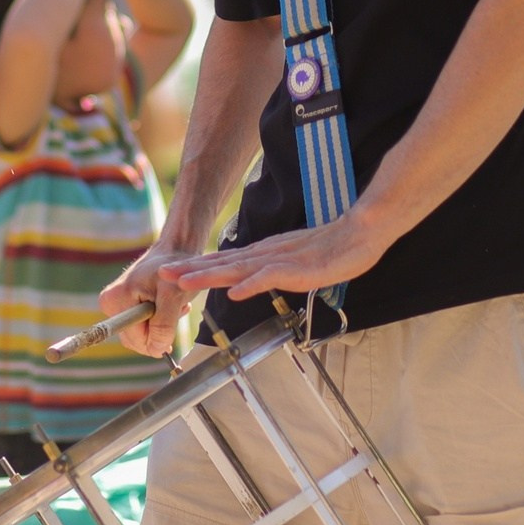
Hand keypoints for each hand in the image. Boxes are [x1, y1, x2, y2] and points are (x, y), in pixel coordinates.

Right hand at [98, 241, 202, 358]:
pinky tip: (168, 305)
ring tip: (173, 304)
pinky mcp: (124, 308)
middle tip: (176, 307)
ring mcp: (115, 307)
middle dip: (160, 330)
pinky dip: (159, 321)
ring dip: (162, 325)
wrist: (175, 251)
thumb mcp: (173, 296)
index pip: (136, 339)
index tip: (173, 314)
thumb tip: (155, 350)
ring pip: (142, 336)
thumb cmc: (175, 271)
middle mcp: (109, 304)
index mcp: (115, 300)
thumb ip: (164, 325)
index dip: (158, 336)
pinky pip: (142, 328)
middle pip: (137, 340)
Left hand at [162, 210, 394, 304]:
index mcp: (265, 254)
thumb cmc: (333, 248)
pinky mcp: (299, 269)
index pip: (225, 261)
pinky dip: (251, 285)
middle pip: (223, 263)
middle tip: (162, 275)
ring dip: (210, 275)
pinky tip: (234, 292)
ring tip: (184, 282)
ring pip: (239, 269)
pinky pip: (271, 278)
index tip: (171, 273)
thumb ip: (272, 269)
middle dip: (192, 270)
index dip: (198, 267)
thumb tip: (249, 280)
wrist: (361, 232)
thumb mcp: (295, 261)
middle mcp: (267, 255)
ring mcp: (281, 261)